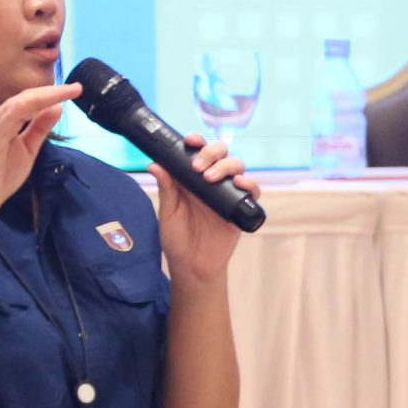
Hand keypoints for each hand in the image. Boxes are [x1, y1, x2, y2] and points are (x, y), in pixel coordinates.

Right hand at [0, 82, 80, 230]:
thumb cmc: (1, 176)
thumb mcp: (28, 148)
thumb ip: (40, 128)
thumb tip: (57, 107)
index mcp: (2, 120)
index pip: (28, 101)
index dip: (50, 93)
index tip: (74, 90)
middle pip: (24, 98)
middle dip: (51, 91)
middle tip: (77, 88)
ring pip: (18, 104)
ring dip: (44, 96)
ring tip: (67, 92)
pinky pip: (9, 118)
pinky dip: (28, 108)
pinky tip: (47, 103)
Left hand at [157, 134, 258, 283]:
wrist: (192, 266)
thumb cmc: (177, 240)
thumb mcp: (168, 213)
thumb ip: (166, 189)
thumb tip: (155, 164)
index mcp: (192, 180)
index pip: (198, 153)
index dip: (197, 142)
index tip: (190, 141)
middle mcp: (212, 183)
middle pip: (220, 154)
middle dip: (211, 152)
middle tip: (199, 167)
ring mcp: (228, 194)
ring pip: (237, 167)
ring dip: (226, 166)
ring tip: (211, 178)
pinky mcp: (241, 208)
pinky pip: (252, 191)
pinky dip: (249, 184)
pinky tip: (239, 184)